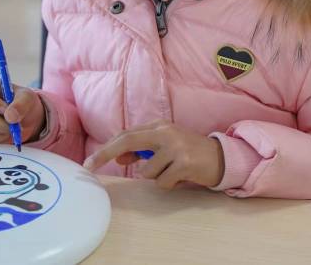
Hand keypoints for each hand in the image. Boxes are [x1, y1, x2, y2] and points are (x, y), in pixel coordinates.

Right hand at [0, 75, 45, 145]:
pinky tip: (7, 131)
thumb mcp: (27, 97)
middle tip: (15, 125)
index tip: (6, 109)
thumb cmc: (22, 101)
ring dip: (2, 130)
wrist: (23, 117)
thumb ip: (21, 104)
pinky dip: (1, 137)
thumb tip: (10, 117)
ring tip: (13, 125)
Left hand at [84, 120, 224, 189]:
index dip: (106, 148)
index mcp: (159, 126)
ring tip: (172, 173)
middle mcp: (166, 133)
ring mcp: (175, 147)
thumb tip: (119, 157)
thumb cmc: (189, 154)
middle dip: (106, 154)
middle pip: (128, 141)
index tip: (89, 162)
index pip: (126, 135)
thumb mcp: (165, 147)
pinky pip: (162, 182)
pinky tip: (180, 178)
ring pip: (146, 171)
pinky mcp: (184, 163)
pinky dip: (168, 184)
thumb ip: (143, 150)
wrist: (221, 158)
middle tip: (89, 167)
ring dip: (155, 177)